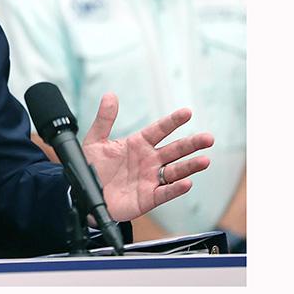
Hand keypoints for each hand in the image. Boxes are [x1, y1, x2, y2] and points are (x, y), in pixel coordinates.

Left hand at [81, 93, 213, 222]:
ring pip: (175, 171)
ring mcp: (150, 179)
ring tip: (205, 160)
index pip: (159, 130)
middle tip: (208, 138)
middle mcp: (148, 160)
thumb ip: (104, 119)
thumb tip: (110, 96)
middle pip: (174, 150)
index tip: (187, 112)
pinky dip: (176, 188)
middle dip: (191, 144)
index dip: (172, 121)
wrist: (85, 194)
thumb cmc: (92, 168)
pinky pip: (165, 192)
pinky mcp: (148, 197)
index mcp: (138, 144)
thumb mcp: (95, 141)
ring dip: (190, 166)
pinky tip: (186, 183)